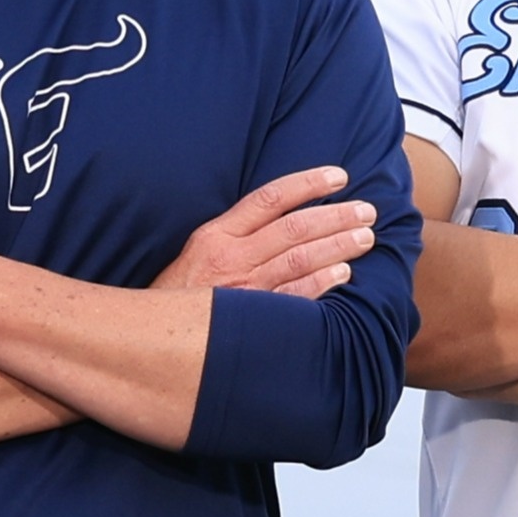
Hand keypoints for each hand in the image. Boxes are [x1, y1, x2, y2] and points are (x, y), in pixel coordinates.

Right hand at [160, 166, 376, 301]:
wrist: (150, 339)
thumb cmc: (178, 297)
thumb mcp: (197, 254)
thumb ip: (235, 235)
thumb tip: (281, 218)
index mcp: (217, 235)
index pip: (270, 198)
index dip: (308, 184)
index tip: (339, 177)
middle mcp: (231, 257)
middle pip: (294, 227)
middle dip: (336, 216)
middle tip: (367, 212)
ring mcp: (242, 289)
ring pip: (299, 259)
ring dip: (337, 246)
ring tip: (365, 238)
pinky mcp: (251, 318)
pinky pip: (293, 297)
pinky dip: (320, 283)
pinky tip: (343, 273)